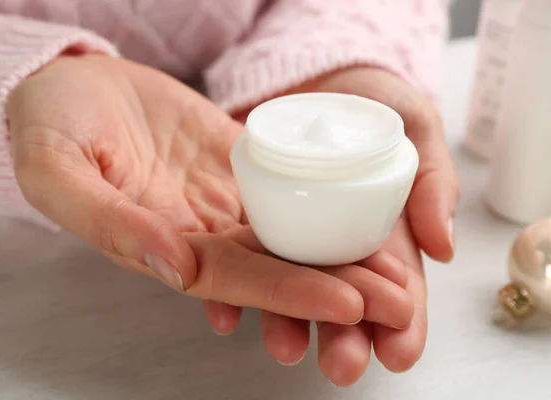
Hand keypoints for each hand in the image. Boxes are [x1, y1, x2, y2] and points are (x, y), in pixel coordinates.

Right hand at [6, 56, 411, 329]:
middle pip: (274, 268)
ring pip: (288, 237)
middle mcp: (195, 231)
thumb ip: (108, 221)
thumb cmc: (49, 124)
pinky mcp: (235, 165)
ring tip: (401, 276)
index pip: (233, 278)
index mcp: (154, 243)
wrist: (67, 84)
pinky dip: (326, 209)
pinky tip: (365, 221)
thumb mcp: (55, 168)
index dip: (289, 293)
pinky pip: (286, 191)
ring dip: (343, 258)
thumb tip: (170, 267)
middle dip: (337, 288)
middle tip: (400, 305)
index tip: (348, 303)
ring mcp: (218, 199)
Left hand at [217, 67, 459, 383]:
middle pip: (340, 295)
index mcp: (379, 229)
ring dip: (288, 321)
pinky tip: (228, 314)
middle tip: (343, 363)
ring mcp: (287, 231)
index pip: (394, 284)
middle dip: (344, 335)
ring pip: (288, 285)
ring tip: (287, 348)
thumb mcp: (414, 124)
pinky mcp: (245, 215)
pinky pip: (236, 254)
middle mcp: (332, 240)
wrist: (315, 76)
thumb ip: (433, 177)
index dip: (400, 321)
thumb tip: (444, 246)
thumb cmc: (371, 100)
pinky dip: (231, 285)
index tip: (399, 351)